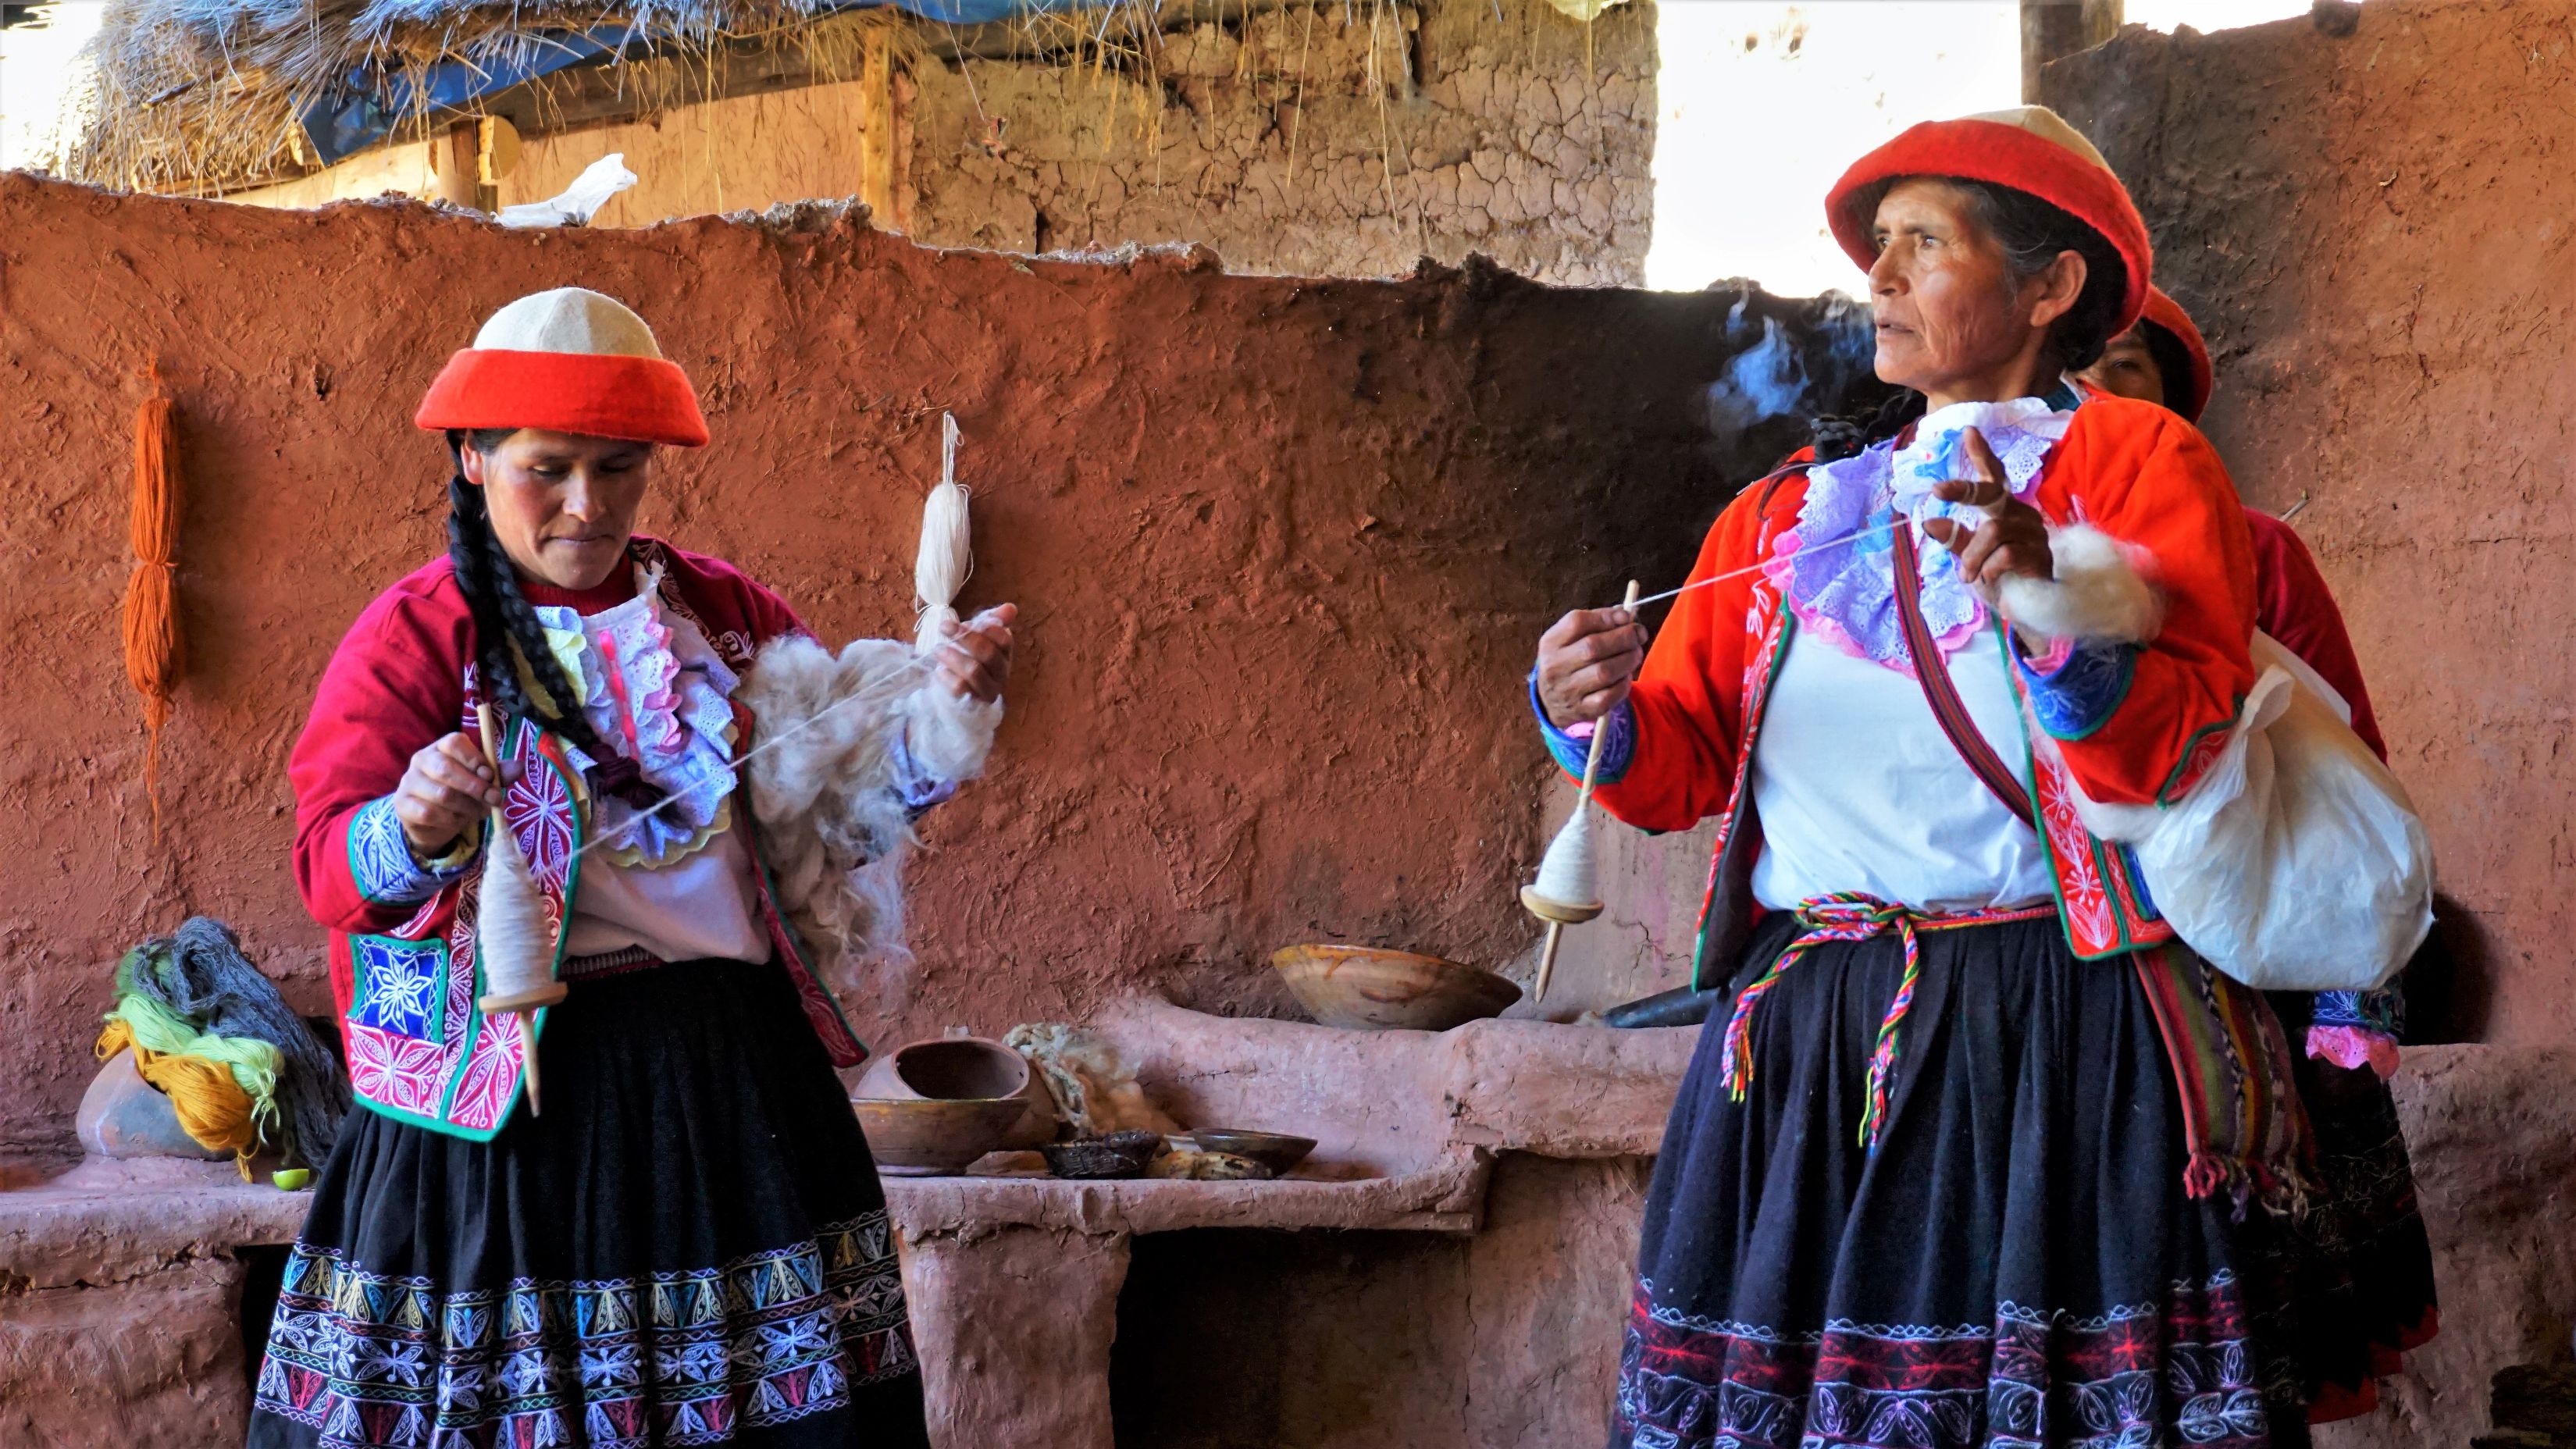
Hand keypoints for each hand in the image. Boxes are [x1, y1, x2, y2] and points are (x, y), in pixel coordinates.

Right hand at [393, 732, 509, 857]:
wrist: (432, 820)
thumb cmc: (460, 793)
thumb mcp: (481, 781)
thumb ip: (498, 773)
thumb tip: (519, 766)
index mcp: (441, 747)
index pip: (455, 742)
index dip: (475, 759)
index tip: (492, 776)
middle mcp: (421, 760)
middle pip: (446, 769)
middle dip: (476, 787)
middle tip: (494, 799)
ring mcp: (409, 782)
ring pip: (442, 794)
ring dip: (467, 807)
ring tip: (479, 812)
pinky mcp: (402, 804)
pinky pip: (430, 813)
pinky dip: (450, 820)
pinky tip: (458, 821)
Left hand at [937, 604, 1014, 702]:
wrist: (957, 693)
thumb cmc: (969, 659)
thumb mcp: (978, 637)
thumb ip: (993, 621)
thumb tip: (1010, 607)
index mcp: (1005, 655)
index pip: (1004, 640)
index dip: (986, 629)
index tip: (966, 622)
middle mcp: (1001, 674)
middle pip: (988, 653)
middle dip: (965, 637)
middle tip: (945, 627)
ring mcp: (988, 690)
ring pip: (974, 671)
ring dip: (953, 657)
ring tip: (938, 650)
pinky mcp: (972, 703)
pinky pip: (960, 688)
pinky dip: (947, 676)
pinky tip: (940, 671)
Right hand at [1536, 605, 1647, 728]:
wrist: (1552, 701)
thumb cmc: (1569, 661)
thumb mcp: (1571, 638)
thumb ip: (1597, 622)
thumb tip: (1625, 615)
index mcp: (1550, 643)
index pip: (1577, 622)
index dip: (1606, 617)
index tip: (1626, 617)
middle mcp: (1555, 667)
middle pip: (1592, 647)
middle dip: (1624, 637)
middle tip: (1639, 635)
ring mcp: (1568, 690)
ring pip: (1604, 672)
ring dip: (1628, 659)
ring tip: (1635, 653)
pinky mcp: (1583, 710)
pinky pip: (1610, 695)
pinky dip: (1624, 683)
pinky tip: (1626, 675)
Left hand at [1919, 427, 2053, 586]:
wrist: (2026, 607)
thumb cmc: (1998, 576)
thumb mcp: (1971, 557)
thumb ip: (1955, 539)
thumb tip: (1930, 521)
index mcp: (2002, 509)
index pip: (1994, 476)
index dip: (1982, 454)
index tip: (1968, 431)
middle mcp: (2020, 513)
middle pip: (1992, 493)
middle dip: (1963, 490)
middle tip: (1939, 491)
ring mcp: (2033, 532)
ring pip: (1992, 530)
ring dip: (1973, 556)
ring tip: (1969, 576)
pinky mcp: (2040, 553)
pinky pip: (2006, 553)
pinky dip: (1989, 568)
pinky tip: (1989, 579)